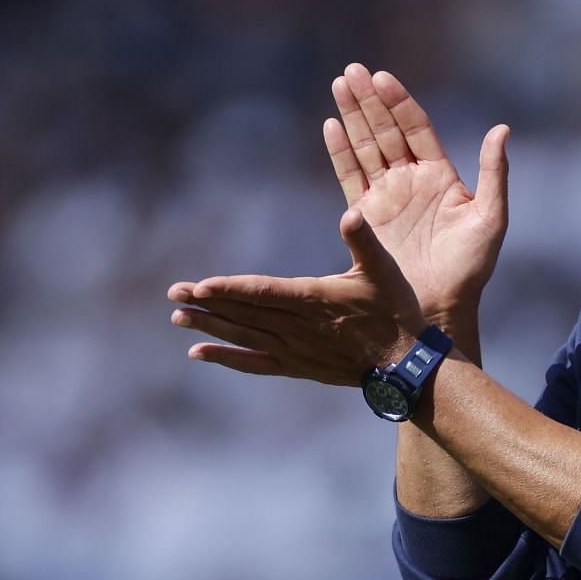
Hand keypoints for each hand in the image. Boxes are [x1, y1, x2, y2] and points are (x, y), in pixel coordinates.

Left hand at [169, 208, 426, 382]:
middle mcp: (298, 328)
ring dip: (211, 327)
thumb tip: (351, 212)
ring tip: (179, 317)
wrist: (406, 367)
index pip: (264, 293)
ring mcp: (295, 350)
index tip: (199, 286)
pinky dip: (226, 358)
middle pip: (244, 314)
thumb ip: (364, 240)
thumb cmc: (397, 312)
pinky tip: (200, 352)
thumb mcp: (384, 270)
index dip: (230, 290)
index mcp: (315, 300)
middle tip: (174, 293)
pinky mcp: (297, 366)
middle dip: (208, 303)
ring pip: (244, 337)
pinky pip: (254, 364)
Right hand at [325, 63, 508, 323]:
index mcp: (440, 176)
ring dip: (352, 116)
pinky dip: (340, 151)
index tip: (383, 77)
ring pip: (365, 147)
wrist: (438, 308)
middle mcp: (410, 181)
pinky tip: (331, 126)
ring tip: (340, 84)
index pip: (415, 128)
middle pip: (385, 130)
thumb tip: (502, 129)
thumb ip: (494, 174)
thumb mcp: (490, 219)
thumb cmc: (470, 269)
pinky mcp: (366, 218)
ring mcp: (386, 197)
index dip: (399, 102)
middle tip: (352, 70)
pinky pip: (350, 177)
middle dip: (369, 100)